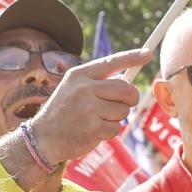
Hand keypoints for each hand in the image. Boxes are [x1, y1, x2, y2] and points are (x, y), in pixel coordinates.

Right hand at [26, 48, 150, 166]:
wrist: (43, 137)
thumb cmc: (65, 111)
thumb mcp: (74, 89)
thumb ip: (98, 83)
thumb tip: (129, 83)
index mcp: (79, 75)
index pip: (111, 62)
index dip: (132, 57)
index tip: (148, 54)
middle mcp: (84, 89)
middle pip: (125, 89)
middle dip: (130, 98)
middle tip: (124, 103)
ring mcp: (88, 109)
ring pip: (123, 111)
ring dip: (116, 118)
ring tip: (97, 119)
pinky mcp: (92, 128)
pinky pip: (116, 128)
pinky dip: (109, 132)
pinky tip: (93, 131)